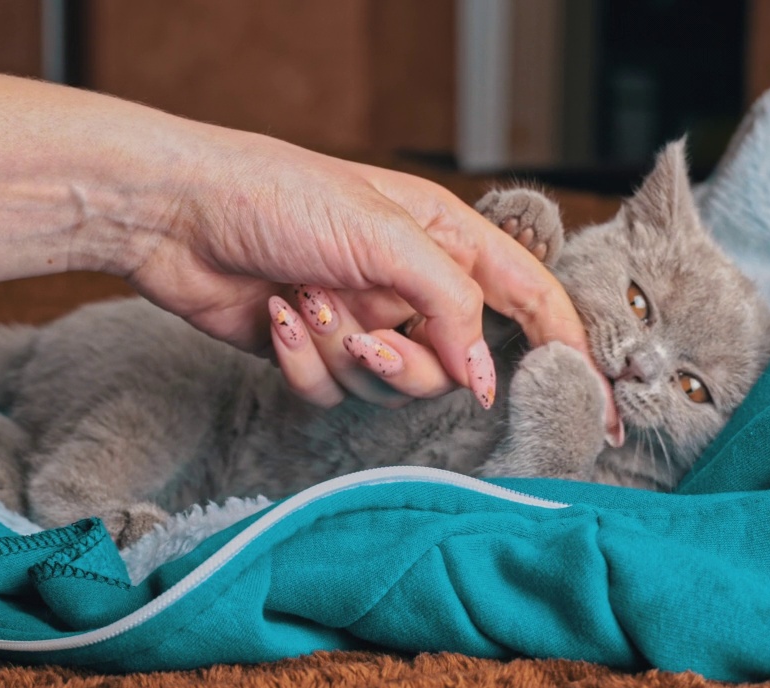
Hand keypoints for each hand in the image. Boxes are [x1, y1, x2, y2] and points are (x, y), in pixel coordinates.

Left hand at [123, 132, 620, 434]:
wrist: (175, 211)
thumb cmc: (277, 194)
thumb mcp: (384, 234)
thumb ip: (452, 305)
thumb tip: (485, 376)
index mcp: (447, 240)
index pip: (530, 303)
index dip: (569, 352)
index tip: (595, 411)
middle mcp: (411, 285)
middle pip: (453, 365)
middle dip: (407, 361)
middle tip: (364, 330)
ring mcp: (365, 321)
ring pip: (390, 387)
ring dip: (343, 354)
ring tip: (306, 300)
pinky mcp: (318, 352)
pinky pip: (332, 392)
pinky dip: (304, 360)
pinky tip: (277, 315)